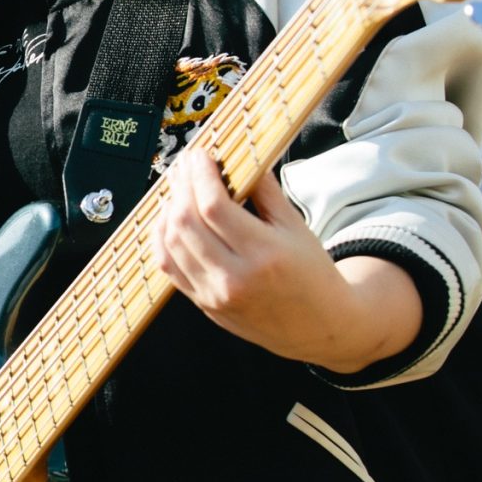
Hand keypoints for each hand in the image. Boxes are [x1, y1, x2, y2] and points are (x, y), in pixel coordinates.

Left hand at [151, 145, 421, 372]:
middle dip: (180, 186)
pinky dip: (163, 237)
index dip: (199, 176)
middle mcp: (234, 278)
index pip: (213, 207)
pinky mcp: (204, 304)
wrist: (319, 327)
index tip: (200, 155)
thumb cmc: (312, 274)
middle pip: (186, 223)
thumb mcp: (296, 227)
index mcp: (263, 255)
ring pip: (170, 244)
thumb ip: (265, 191)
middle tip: (186, 165)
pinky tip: (170, 218)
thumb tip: (237, 157)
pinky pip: (169, 267)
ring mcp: (214, 295)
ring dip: (167, 209)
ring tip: (178, 187)